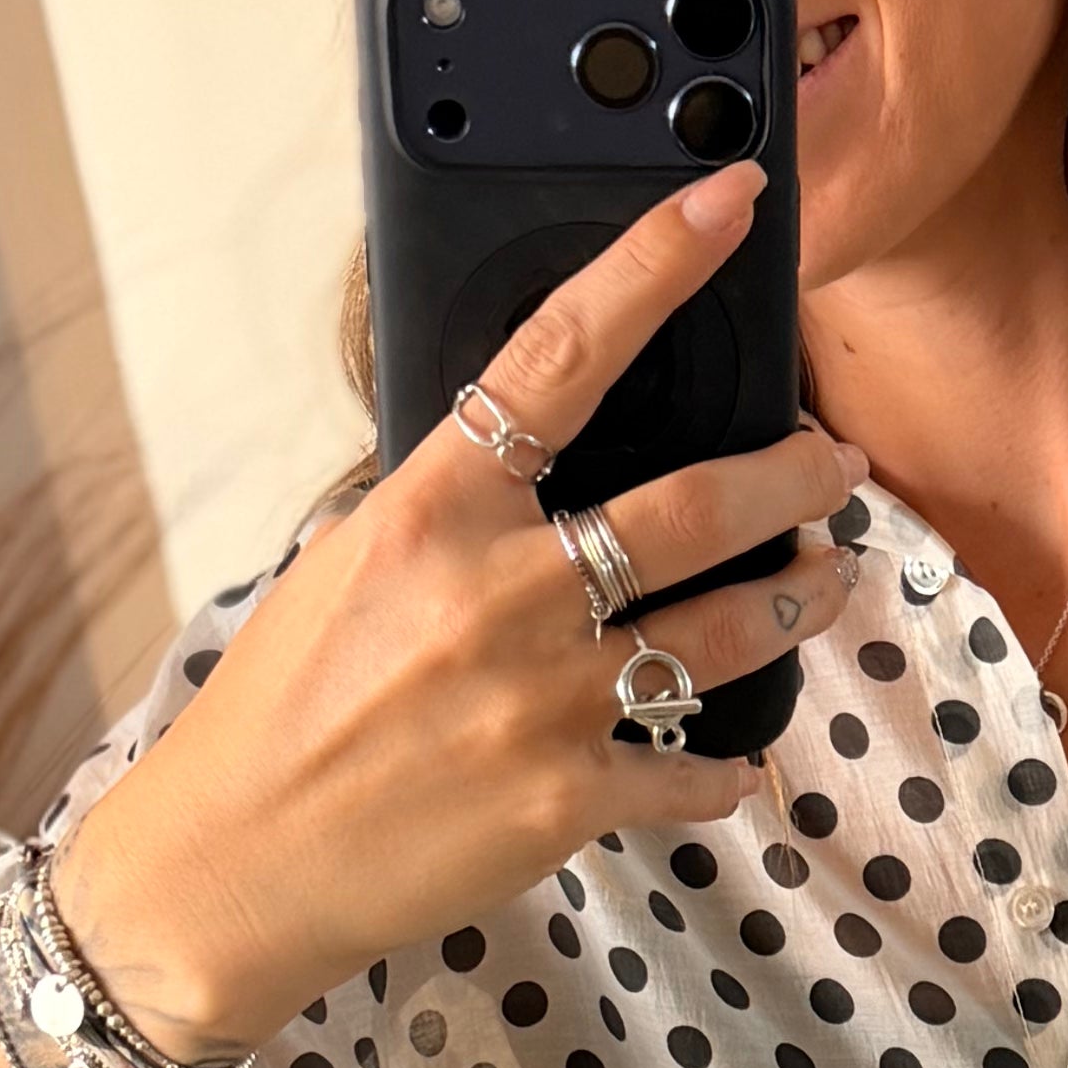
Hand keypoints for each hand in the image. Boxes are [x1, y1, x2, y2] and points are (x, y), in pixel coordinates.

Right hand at [52, 169, 854, 1054]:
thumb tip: (532, 465)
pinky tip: (737, 761)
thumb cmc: (277, 710)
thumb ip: (449, 514)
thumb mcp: (346, 567)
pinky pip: (691, 771)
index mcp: (432, 512)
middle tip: (835, 468)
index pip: (561, 355)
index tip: (730, 203)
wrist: (232, 863)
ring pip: (723, 633)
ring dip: (797, 602)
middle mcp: (498, 594)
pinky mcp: (564, 800)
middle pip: (694, 507)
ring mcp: (540, 700)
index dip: (656, 267)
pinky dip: (725, 768)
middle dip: (792, 478)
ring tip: (829, 582)